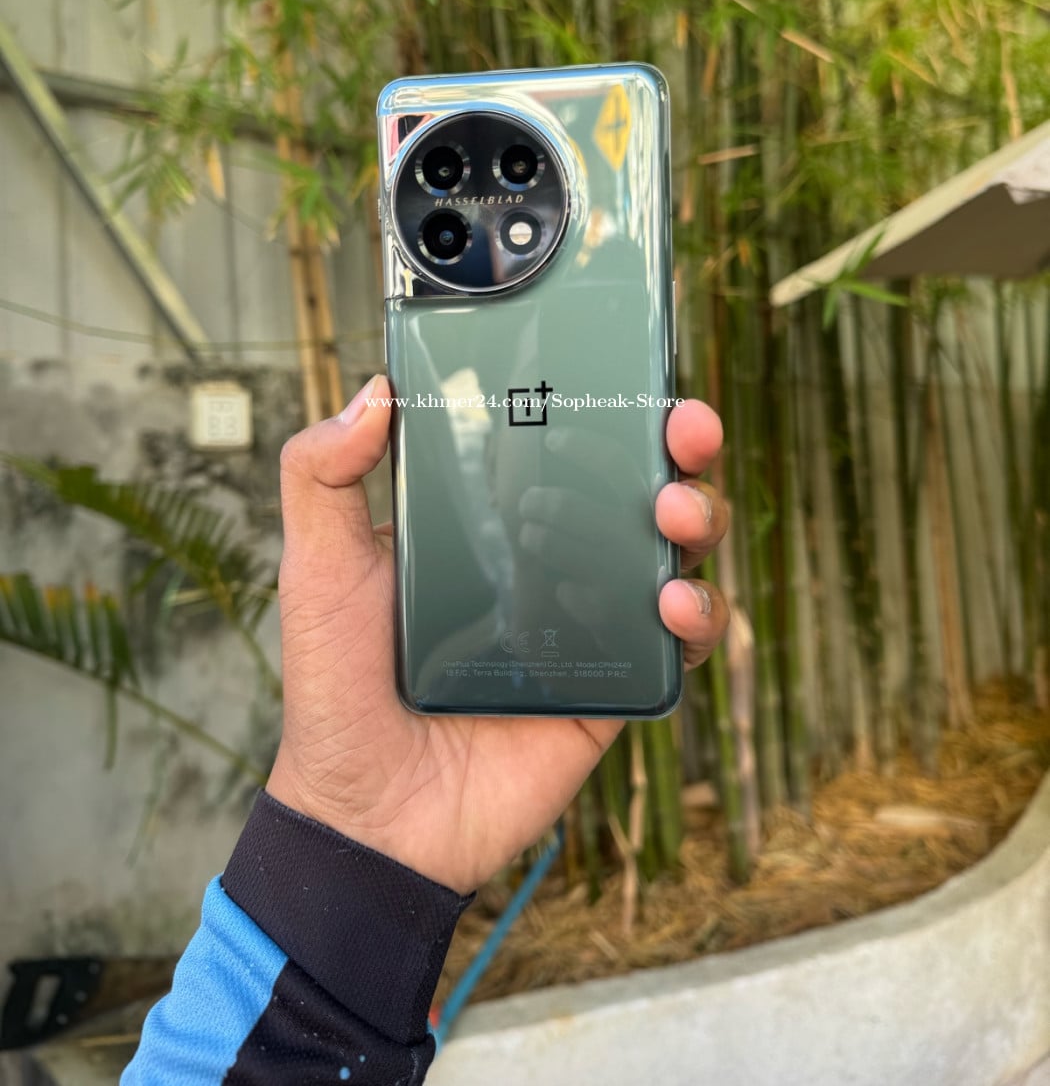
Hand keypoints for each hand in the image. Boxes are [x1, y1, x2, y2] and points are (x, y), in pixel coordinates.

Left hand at [266, 375, 728, 893]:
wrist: (369, 816)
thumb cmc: (337, 687)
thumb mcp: (316, 568)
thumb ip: (324, 474)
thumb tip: (374, 388)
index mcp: (491, 521)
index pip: (563, 445)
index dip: (607, 405)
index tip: (629, 374)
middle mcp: (551, 561)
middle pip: (638, 487)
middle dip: (678, 450)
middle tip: (683, 431)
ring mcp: (588, 623)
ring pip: (673, 554)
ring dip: (695, 519)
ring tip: (674, 515)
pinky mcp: (612, 687)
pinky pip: (677, 645)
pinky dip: (694, 616)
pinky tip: (669, 606)